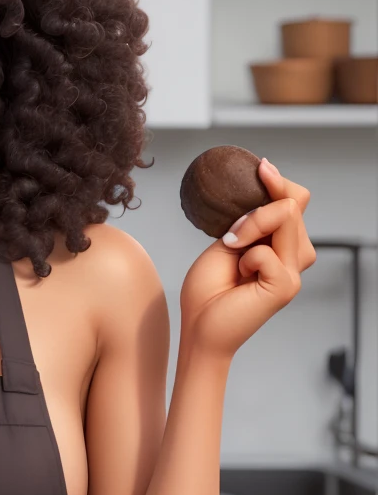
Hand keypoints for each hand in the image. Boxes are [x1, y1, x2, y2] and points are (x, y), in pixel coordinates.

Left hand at [179, 157, 315, 359]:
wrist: (198, 328)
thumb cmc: (208, 289)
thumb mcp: (228, 242)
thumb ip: (250, 220)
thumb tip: (266, 187)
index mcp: (282, 245)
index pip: (296, 201)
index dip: (279, 182)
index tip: (260, 167)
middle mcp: (295, 257)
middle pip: (293, 204)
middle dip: (257, 209)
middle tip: (230, 235)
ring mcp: (293, 272)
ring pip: (285, 218)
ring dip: (250, 227)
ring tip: (232, 251)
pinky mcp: (285, 286)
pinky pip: (266, 251)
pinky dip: (246, 257)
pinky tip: (240, 277)